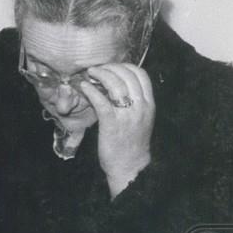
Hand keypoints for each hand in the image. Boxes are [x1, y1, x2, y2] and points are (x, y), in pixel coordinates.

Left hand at [78, 63, 154, 196]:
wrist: (130, 166)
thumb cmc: (131, 142)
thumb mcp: (140, 118)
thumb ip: (135, 101)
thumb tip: (119, 84)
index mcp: (149, 104)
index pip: (140, 74)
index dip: (124, 66)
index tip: (111, 68)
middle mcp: (140, 107)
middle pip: (127, 75)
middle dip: (109, 68)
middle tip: (96, 69)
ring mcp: (127, 115)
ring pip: (115, 84)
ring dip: (99, 75)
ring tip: (89, 74)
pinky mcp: (112, 124)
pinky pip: (101, 100)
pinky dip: (90, 90)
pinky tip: (83, 87)